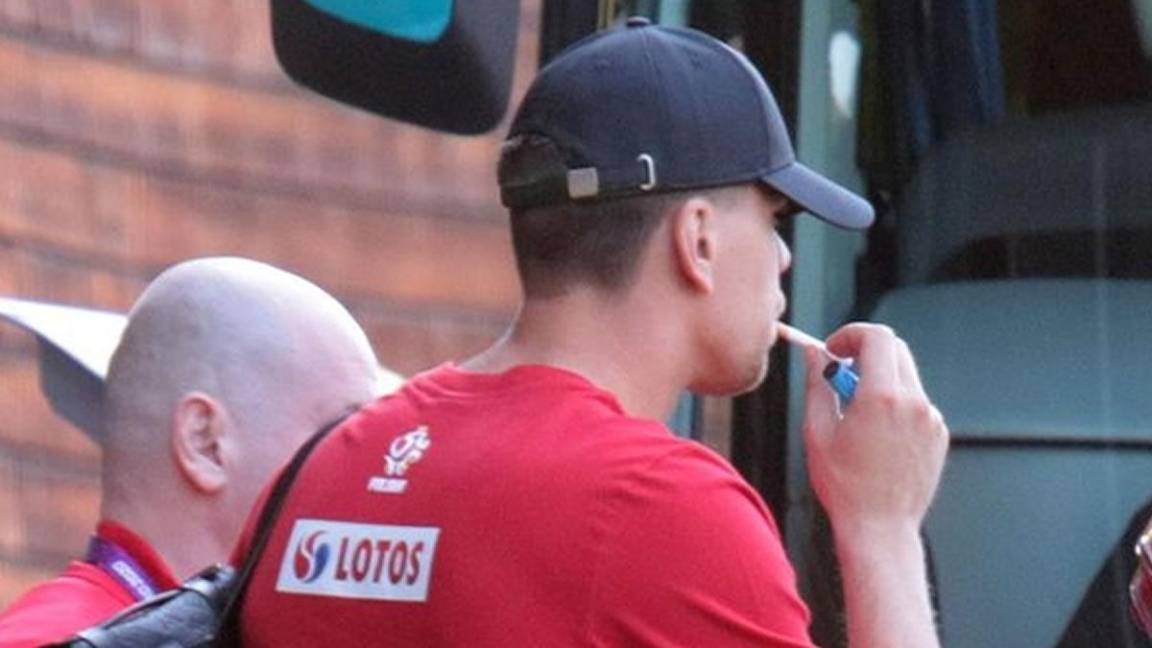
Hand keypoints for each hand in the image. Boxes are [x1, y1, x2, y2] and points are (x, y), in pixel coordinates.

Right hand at [802, 323, 948, 536]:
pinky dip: (896, 404)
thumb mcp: (817, 432)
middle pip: (894, 350)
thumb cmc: (844, 486)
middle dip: (865, 353)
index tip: (834, 350)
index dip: (850, 335)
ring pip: (906, 376)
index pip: (876, 337)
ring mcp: (931, 419)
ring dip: (880, 379)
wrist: (880, 528)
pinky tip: (878, 436)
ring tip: (857, 414)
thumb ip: (817, 384)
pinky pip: (917, 403)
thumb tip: (813, 354)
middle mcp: (913, 403)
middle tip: (841, 376)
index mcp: (880, 398)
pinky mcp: (939, 434)